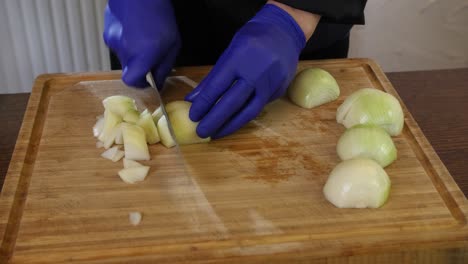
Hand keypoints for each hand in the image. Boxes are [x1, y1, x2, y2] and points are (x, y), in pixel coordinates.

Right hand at [103, 0, 180, 87]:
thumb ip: (164, 67)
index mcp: (141, 56)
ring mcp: (111, 39)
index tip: (148, 81)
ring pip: (123, 54)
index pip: (131, 81)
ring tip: (143, 36)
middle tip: (151, 54)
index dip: (140, 84)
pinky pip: (117, 41)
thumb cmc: (160, 15)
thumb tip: (159, 82)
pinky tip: (134, 28)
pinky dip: (125, 40)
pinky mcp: (106, 29)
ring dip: (132, 51)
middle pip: (128, 68)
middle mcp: (123, 50)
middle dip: (139, 66)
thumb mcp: (172, 45)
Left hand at [185, 4, 308, 138]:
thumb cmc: (252, 39)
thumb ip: (212, 78)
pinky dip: (244, 116)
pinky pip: (260, 107)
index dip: (204, 104)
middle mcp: (256, 72)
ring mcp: (270, 83)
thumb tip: (193, 100)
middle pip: (232, 103)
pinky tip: (233, 122)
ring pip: (249, 111)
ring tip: (216, 134)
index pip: (217, 87)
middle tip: (201, 132)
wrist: (285, 31)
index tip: (193, 116)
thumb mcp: (229, 52)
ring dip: (230, 125)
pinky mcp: (279, 90)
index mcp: (238, 59)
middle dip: (215, 120)